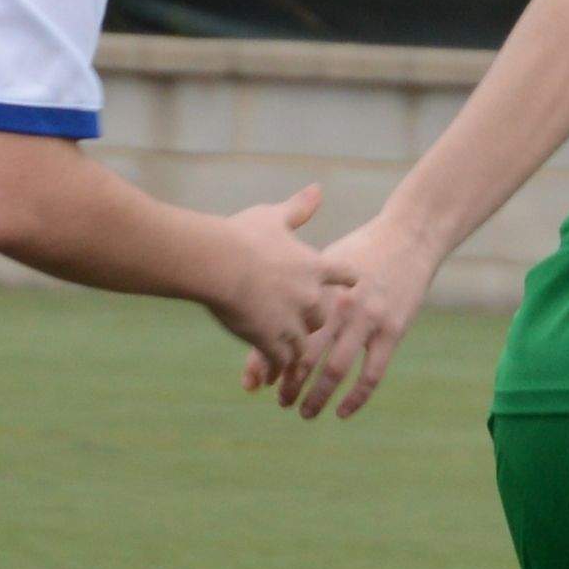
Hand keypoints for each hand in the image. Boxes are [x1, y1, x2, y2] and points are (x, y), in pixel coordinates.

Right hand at [198, 183, 331, 378]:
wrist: (218, 263)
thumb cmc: (241, 235)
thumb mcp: (273, 216)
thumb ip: (298, 208)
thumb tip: (317, 189)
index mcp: (314, 265)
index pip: (345, 276)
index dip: (347, 283)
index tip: (351, 289)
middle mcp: (310, 296)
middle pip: (324, 317)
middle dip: (315, 323)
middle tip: (307, 331)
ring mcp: (292, 322)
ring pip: (303, 344)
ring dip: (295, 353)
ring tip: (289, 366)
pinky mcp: (271, 341)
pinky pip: (280, 362)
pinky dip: (275, 370)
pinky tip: (268, 379)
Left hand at [259, 217, 446, 420]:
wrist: (409, 236)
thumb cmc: (359, 251)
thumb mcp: (325, 264)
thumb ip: (301, 293)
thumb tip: (267, 322)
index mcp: (317, 288)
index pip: (284, 332)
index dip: (267, 361)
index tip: (256, 383)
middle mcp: (339, 305)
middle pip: (306, 354)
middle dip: (289, 383)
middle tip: (279, 401)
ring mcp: (368, 319)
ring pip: (336, 370)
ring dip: (317, 396)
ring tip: (305, 412)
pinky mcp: (393, 331)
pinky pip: (371, 374)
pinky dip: (355, 398)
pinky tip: (341, 412)